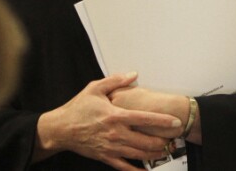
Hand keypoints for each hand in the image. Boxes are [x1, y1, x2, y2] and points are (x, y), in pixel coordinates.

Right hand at [34, 72, 181, 170]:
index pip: (144, 119)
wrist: (59, 129)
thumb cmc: (77, 108)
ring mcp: (111, 147)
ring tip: (166, 151)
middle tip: (174, 139)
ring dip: (153, 154)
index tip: (175, 122)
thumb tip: (134, 74)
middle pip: (145, 140)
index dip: (162, 121)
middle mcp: (116, 133)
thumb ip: (116, 80)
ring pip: (138, 154)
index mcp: (116, 116)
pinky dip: (136, 170)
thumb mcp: (95, 88)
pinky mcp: (104, 157)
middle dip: (162, 141)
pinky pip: (123, 167)